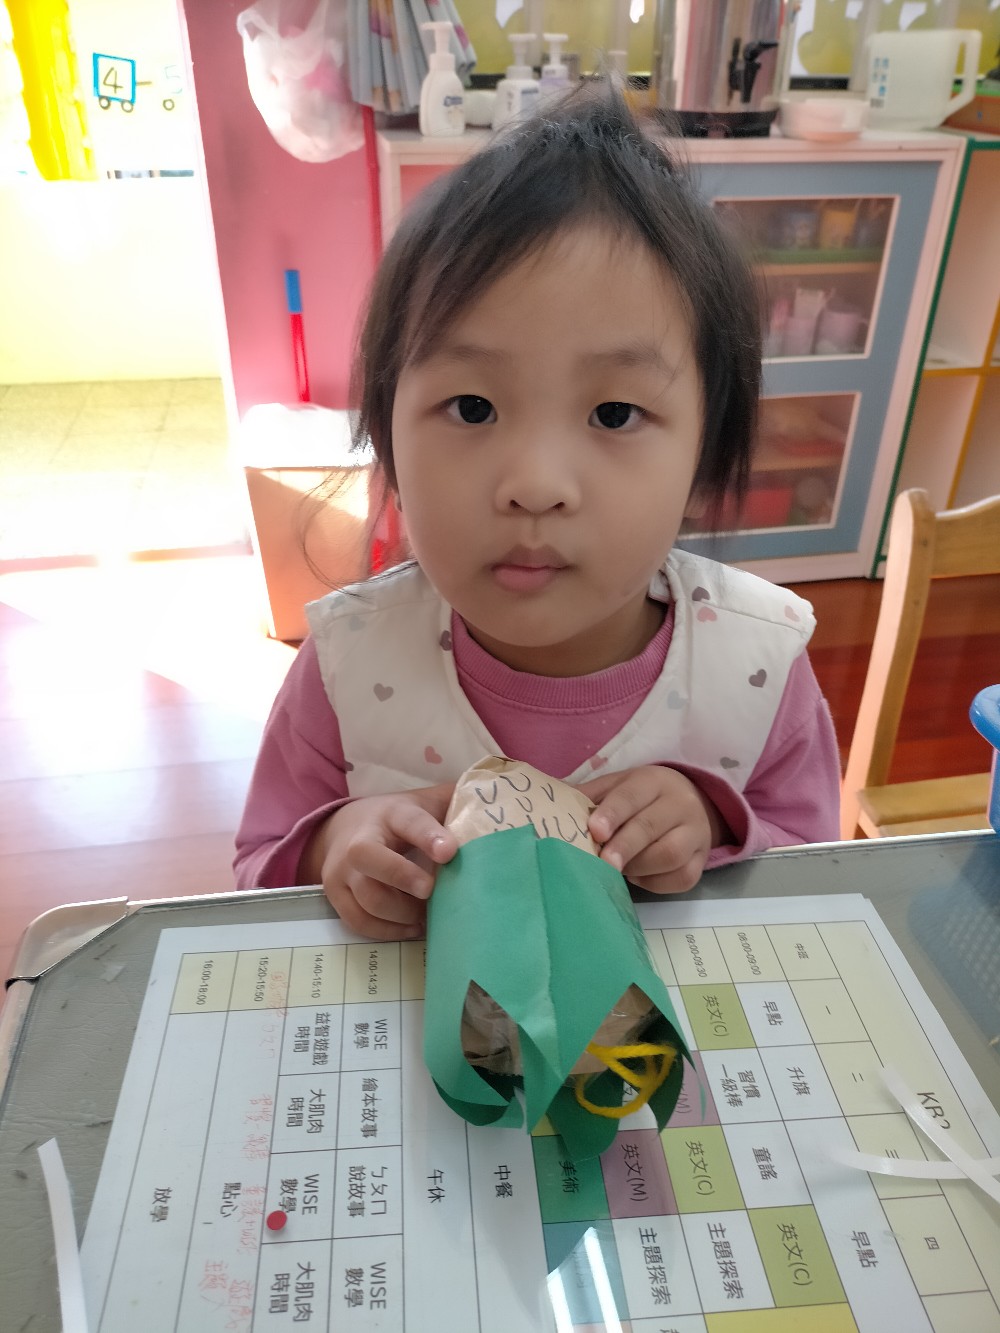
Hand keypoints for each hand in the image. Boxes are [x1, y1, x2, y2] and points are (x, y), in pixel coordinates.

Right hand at [302, 784, 456, 939]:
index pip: (409, 821)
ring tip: (427, 917)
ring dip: (400, 913)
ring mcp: (342, 870)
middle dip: (401, 877)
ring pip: (366, 897)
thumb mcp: (423, 803)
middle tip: (430, 892)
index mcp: (391, 814)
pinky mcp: (335, 895)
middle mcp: (360, 840)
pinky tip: (411, 928)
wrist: (342, 829)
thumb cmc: (396, 819)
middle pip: (369, 858)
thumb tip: (495, 801)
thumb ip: (454, 802)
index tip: (450, 851)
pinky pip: (358, 921)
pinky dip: (387, 931)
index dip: (429, 835)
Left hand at [579, 765, 724, 894]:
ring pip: (671, 855)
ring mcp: (695, 834)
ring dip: (639, 867)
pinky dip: (656, 882)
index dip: (612, 813)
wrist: (692, 804)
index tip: (594, 831)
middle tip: (603, 863)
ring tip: (618, 869)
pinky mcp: (702, 862)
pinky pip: (682, 878)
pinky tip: (639, 876)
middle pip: (651, 827)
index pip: (632, 795)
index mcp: (653, 781)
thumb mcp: (617, 787)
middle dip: (624, 847)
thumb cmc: (641, 798)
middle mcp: (680, 804)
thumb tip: (547, 810)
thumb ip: (588, 797)